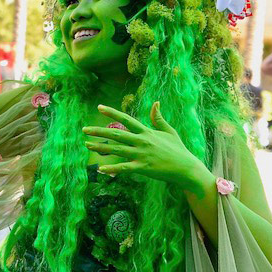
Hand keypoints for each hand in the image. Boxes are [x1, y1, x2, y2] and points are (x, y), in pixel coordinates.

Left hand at [83, 102, 210, 193]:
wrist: (186, 168)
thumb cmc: (178, 150)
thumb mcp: (169, 131)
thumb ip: (158, 118)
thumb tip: (156, 102)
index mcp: (146, 132)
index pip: (126, 119)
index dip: (112, 112)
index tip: (99, 107)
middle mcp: (142, 141)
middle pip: (116, 134)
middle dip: (99, 131)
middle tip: (84, 130)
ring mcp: (142, 154)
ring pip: (117, 149)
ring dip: (100, 147)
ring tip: (87, 145)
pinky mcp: (143, 167)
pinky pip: (124, 168)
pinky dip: (112, 169)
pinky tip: (100, 169)